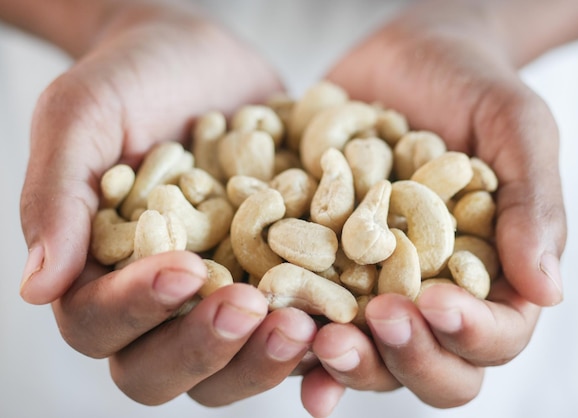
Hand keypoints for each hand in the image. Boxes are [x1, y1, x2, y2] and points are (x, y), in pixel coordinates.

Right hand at [19, 2, 317, 406]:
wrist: (206, 64)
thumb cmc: (135, 80)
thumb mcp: (85, 116)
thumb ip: (57, 196)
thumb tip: (36, 289)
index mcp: (99, 274)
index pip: (99, 321)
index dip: (137, 307)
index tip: (185, 269)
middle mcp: (157, 305)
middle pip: (162, 369)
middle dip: (206, 348)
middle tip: (254, 309)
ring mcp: (219, 301)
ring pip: (229, 369)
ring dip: (263, 359)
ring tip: (305, 323)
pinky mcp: (273, 287)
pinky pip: (289, 337)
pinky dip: (315, 348)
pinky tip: (343, 331)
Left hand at [301, 1, 565, 414]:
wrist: (409, 60)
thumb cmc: (473, 90)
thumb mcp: (516, 130)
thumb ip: (532, 205)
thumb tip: (547, 291)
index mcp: (491, 280)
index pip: (495, 336)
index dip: (471, 333)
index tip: (437, 303)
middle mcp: (432, 297)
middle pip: (430, 367)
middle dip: (405, 356)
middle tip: (378, 320)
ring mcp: (374, 288)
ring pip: (368, 356)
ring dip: (347, 360)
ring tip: (322, 337)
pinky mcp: (324, 268)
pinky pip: (310, 313)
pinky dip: (295, 331)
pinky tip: (276, 327)